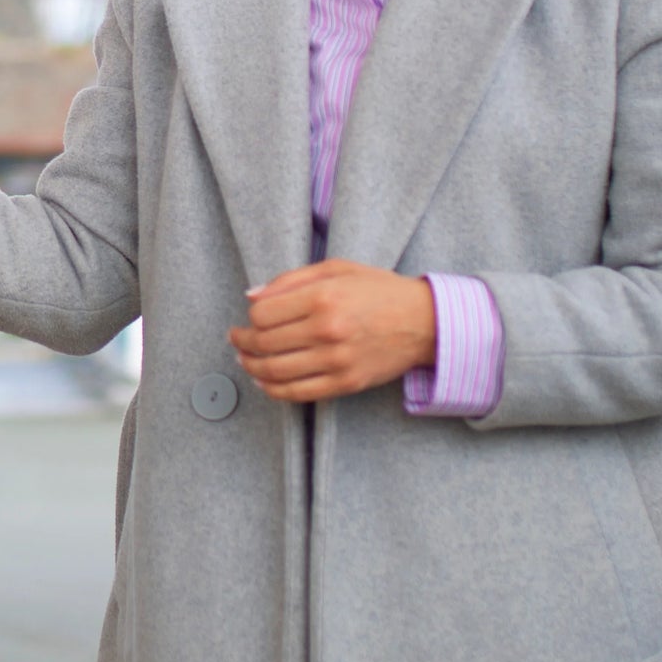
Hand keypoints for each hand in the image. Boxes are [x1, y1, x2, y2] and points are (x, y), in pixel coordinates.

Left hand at [228, 260, 437, 403]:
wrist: (425, 322)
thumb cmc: (380, 291)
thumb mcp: (338, 269)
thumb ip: (292, 279)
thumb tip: (253, 297)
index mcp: (324, 296)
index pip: (263, 314)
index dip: (250, 316)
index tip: (250, 317)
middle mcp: (328, 329)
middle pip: (264, 343)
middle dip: (242, 342)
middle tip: (237, 339)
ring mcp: (336, 360)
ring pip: (275, 370)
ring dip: (251, 366)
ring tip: (245, 359)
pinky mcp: (345, 383)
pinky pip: (297, 393)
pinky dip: (273, 389)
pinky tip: (264, 380)